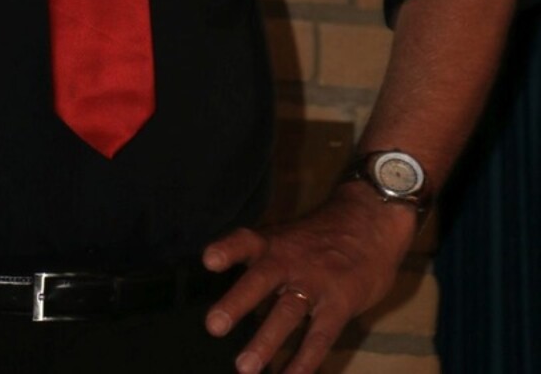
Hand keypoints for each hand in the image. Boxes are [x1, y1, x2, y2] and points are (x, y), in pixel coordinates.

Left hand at [202, 184, 417, 373]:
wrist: (371, 220)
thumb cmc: (319, 237)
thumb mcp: (286, 237)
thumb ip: (260, 262)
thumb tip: (231, 299)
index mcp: (273, 243)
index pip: (245, 241)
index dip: (227, 250)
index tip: (208, 260)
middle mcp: (290, 260)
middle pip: (261, 279)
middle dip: (237, 302)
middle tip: (213, 326)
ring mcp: (316, 282)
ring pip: (288, 313)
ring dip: (265, 341)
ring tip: (244, 368)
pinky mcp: (339, 304)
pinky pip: (319, 336)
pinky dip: (304, 360)